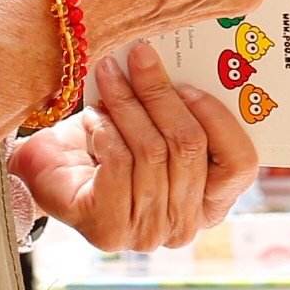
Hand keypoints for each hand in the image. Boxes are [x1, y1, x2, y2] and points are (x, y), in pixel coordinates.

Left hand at [10, 38, 261, 249]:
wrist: (50, 174)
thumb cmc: (106, 145)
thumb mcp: (152, 122)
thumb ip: (178, 103)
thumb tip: (180, 58)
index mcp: (210, 202)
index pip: (239, 165)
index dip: (218, 119)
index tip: (187, 81)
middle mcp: (185, 225)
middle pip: (189, 147)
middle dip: (161, 94)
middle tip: (139, 56)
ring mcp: (149, 233)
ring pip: (152, 151)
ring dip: (127, 104)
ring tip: (110, 75)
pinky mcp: (110, 229)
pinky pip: (119, 163)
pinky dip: (105, 130)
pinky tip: (93, 116)